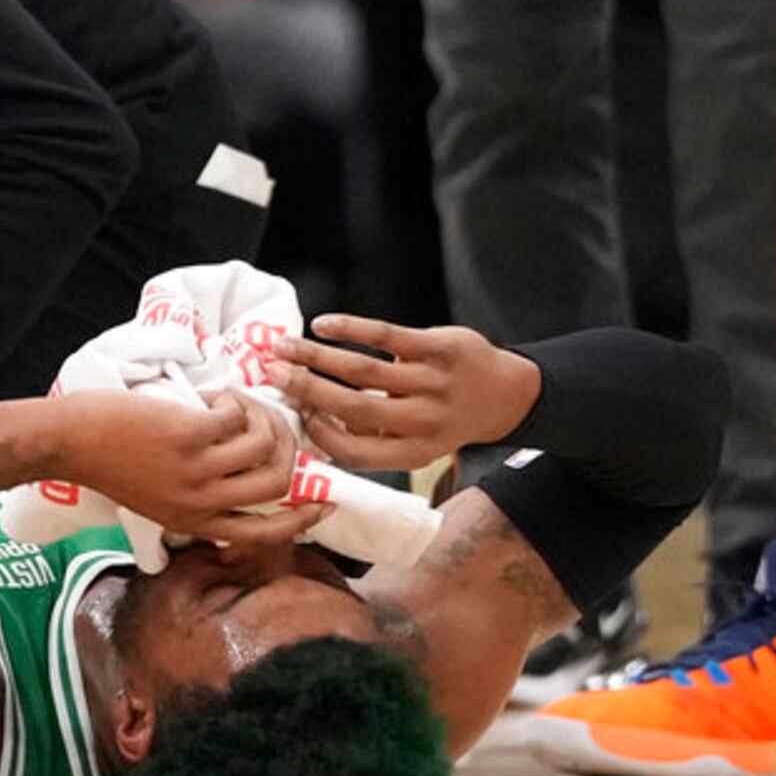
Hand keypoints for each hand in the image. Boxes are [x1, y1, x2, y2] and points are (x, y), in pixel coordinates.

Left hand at [53, 389, 320, 546]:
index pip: (263, 535)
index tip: (324, 502)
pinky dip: (234, 401)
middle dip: (287, 448)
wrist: (65, 442)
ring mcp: (194, 471)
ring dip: (260, 417)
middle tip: (270, 424)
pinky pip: (237, 419)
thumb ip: (194, 500)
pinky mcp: (186, 436)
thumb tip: (239, 477)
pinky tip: (212, 397)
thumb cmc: (106, 463)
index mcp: (194, 523)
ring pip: (264, 447)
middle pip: (277, 484)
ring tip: (234, 404)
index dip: (302, 521)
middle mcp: (200, 503)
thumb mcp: (154, 500)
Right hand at [266, 314, 541, 471]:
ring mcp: (433, 382)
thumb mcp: (416, 442)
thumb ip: (373, 439)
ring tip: (283, 345)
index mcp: (414, 450)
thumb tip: (311, 427)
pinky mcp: (439, 347)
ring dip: (315, 356)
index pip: (354, 450)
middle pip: (352, 406)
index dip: (318, 433)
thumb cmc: (445, 417)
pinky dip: (348, 328)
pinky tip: (321, 324)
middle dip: (305, 388)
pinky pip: (385, 334)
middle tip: (271, 373)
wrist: (504, 393)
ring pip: (362, 369)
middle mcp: (424, 421)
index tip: (294, 413)